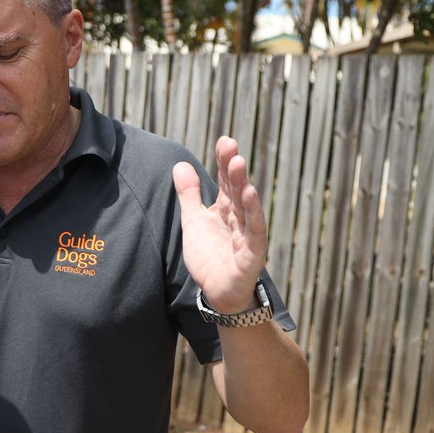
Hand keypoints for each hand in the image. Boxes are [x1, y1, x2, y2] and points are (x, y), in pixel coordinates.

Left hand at [172, 136, 267, 312]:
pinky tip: (250, 194)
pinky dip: (253, 214)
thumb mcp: (193, 221)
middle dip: (233, 168)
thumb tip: (180, 164)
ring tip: (238, 163)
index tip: (225, 140)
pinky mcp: (252, 254)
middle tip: (231, 145)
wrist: (217, 292)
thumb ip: (189, 195)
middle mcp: (239, 219)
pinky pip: (254, 232)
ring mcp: (247, 235)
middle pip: (236, 189)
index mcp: (226, 210)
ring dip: (242, 184)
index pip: (226, 181)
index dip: (224, 161)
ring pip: (245, 207)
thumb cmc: (209, 257)